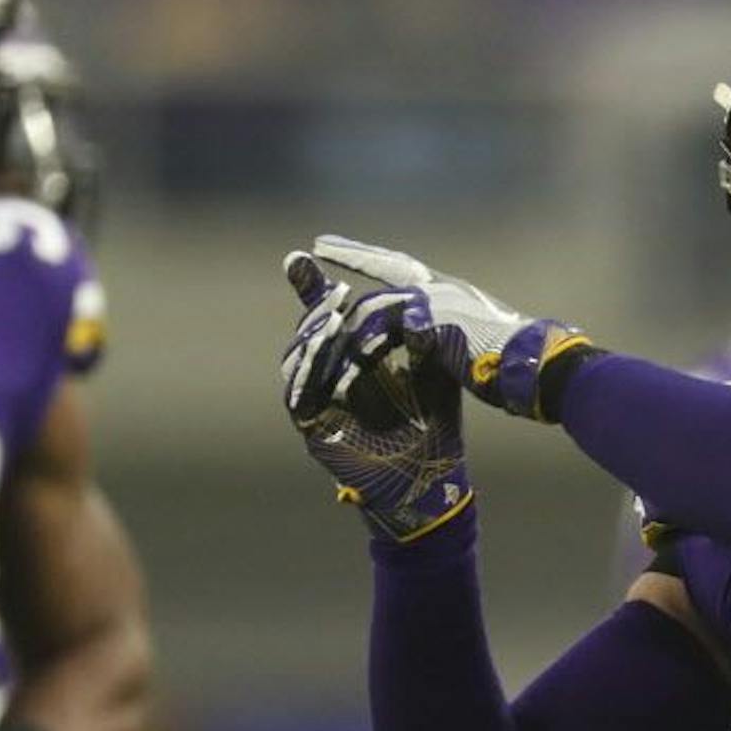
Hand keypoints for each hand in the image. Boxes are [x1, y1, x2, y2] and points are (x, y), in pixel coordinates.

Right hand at [279, 255, 474, 541]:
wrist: (433, 479)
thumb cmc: (433, 425)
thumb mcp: (429, 371)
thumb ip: (418, 337)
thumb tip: (415, 294)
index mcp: (351, 361)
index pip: (328, 317)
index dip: (314, 287)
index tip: (308, 251)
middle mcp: (328, 378)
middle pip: (308, 333)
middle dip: (311, 305)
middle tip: (328, 283)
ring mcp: (316, 404)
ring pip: (297, 360)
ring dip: (311, 335)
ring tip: (331, 313)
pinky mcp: (312, 429)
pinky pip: (298, 395)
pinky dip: (307, 370)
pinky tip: (322, 348)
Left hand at [300, 234, 596, 422]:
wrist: (536, 366)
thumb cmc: (516, 366)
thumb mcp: (473, 347)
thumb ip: (447, 340)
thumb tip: (442, 350)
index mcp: (453, 295)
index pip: (407, 268)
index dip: (376, 258)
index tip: (353, 246)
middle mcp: (443, 289)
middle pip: (388, 265)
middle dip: (353, 255)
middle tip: (319, 247)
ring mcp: (435, 300)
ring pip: (376, 304)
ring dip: (350, 323)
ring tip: (323, 328)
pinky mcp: (427, 318)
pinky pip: (379, 328)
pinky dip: (360, 344)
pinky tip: (345, 354)